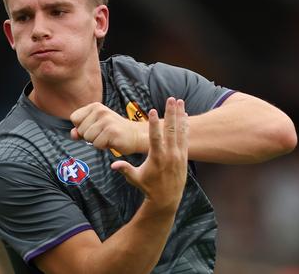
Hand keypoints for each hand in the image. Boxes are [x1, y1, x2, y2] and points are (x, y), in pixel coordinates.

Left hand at [70, 102, 145, 153]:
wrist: (135, 135)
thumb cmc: (113, 132)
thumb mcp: (94, 128)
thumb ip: (80, 130)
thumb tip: (73, 134)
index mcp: (95, 106)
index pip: (74, 118)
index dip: (81, 127)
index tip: (94, 128)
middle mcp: (100, 110)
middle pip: (80, 130)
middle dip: (89, 136)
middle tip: (103, 134)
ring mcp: (106, 120)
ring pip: (88, 138)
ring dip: (97, 142)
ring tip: (107, 137)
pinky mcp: (112, 131)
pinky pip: (97, 144)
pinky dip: (103, 146)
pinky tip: (112, 141)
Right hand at [111, 97, 188, 211]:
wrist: (167, 198)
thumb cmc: (149, 187)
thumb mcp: (135, 179)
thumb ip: (125, 169)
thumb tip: (113, 164)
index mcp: (157, 158)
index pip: (155, 137)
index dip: (154, 124)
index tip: (153, 110)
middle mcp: (169, 154)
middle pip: (171, 130)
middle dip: (171, 113)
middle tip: (171, 99)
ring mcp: (178, 155)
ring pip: (180, 131)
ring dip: (180, 115)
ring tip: (180, 102)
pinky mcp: (183, 156)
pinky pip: (185, 138)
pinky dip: (185, 126)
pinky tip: (185, 116)